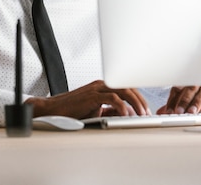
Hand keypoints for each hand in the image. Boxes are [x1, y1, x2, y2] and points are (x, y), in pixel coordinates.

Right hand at [25, 80, 150, 118]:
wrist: (52, 110)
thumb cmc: (71, 111)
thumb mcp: (95, 111)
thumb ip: (110, 111)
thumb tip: (126, 116)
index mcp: (102, 87)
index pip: (126, 88)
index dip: (138, 98)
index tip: (145, 110)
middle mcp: (100, 85)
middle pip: (127, 87)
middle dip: (140, 100)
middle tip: (147, 113)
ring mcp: (96, 89)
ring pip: (122, 90)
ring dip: (135, 102)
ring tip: (141, 114)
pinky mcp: (91, 96)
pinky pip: (111, 98)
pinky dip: (121, 106)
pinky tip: (126, 114)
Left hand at [156, 85, 200, 114]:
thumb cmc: (200, 96)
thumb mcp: (186, 100)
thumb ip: (173, 105)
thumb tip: (160, 112)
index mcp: (185, 84)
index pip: (176, 91)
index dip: (171, 102)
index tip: (168, 112)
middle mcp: (196, 83)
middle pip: (188, 91)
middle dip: (183, 102)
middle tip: (179, 112)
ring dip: (196, 103)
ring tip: (191, 112)